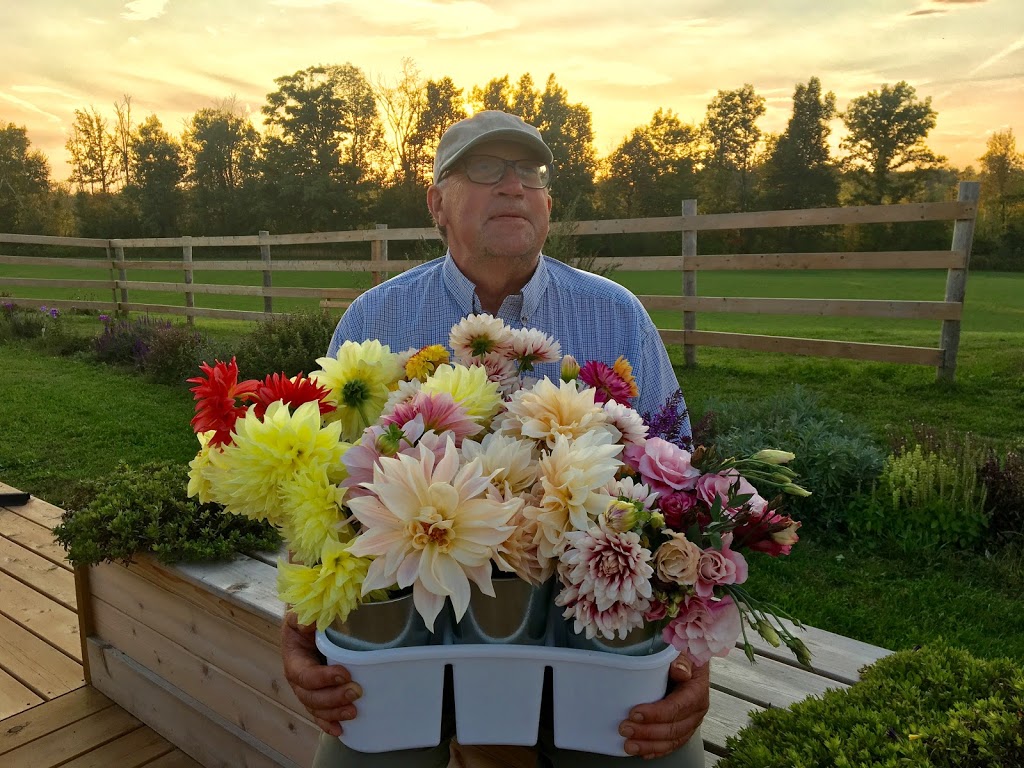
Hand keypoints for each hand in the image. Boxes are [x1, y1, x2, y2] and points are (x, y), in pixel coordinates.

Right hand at [281, 611, 362, 735]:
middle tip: (356, 692)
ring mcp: (307, 691)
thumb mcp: (302, 613)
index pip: (305, 675)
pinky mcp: (318, 696)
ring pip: (316, 708)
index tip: (345, 673)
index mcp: (294, 660)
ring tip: (354, 712)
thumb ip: (305, 617)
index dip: (323, 678)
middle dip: (333, 697)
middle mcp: (298, 680)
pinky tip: (341, 731)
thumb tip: (311, 620)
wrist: (308, 626)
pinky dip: (329, 724)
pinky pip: (320, 715)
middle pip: (310, 697)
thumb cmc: (307, 619)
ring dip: (334, 712)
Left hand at [618, 653, 709, 758]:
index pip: (677, 707)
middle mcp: (697, 710)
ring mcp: (691, 722)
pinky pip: (672, 744)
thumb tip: (679, 671)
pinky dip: (656, 750)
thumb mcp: (683, 651)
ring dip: (649, 745)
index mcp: (697, 690)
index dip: (656, 713)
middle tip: (625, 729)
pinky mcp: (684, 728)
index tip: (634, 713)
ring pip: (672, 740)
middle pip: (673, 727)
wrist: (690, 662)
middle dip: (647, 731)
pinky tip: (642, 752)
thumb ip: (681, 660)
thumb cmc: (682, 655)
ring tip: (628, 745)